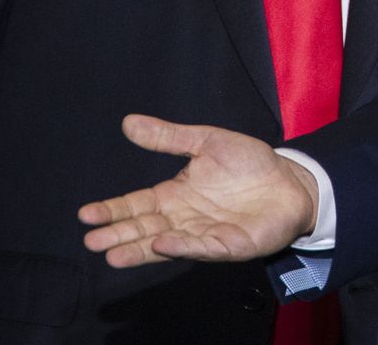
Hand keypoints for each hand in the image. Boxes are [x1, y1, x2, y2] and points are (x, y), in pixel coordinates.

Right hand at [79, 114, 318, 267]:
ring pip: (166, 245)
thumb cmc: (249, 163)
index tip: (86, 214)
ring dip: (140, 250)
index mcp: (175, 195)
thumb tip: (128, 122)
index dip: (112, 209)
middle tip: (91, 240)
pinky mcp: (229, 245)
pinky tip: (163, 244)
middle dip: (118, 235)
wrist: (292, 180)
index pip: (136, 204)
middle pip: (144, 228)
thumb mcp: (206, 141)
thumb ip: (168, 137)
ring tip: (112, 256)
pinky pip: (202, 247)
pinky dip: (182, 247)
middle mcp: (184, 219)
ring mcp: (204, 234)